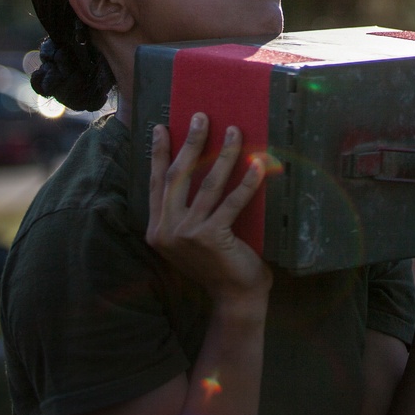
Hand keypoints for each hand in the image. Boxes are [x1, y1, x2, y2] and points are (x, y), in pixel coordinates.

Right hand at [147, 114, 272, 306]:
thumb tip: (197, 164)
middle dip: (191, 143)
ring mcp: (188, 235)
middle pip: (179, 176)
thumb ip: (186, 210)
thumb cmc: (216, 262)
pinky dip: (247, 181)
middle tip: (202, 116)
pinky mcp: (212, 238)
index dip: (159, 153)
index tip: (161, 126)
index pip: (156, 182)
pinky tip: (258, 164)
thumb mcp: (191, 236)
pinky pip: (233, 202)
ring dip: (223, 154)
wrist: (233, 297)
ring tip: (234, 131)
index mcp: (157, 229)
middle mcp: (167, 231)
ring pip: (208, 184)